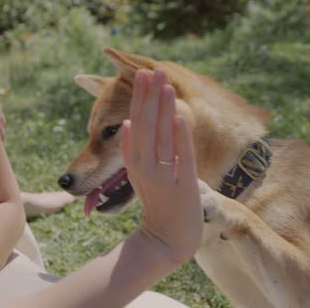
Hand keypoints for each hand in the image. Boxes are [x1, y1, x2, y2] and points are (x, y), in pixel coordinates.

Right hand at [120, 69, 202, 263]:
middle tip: (153, 70)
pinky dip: (180, 138)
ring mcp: (163, 178)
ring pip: (162, 137)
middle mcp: (145, 168)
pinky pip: (182, 158)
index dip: (138, 98)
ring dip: (164, 110)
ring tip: (166, 85)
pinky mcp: (182, 188)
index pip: (135, 123)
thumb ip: (132, 152)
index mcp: (134, 162)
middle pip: (146, 126)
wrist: (167, 239)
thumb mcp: (139, 176)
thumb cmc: (157, 204)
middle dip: (149, 97)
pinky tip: (180, 117)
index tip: (140, 73)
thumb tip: (126, 123)